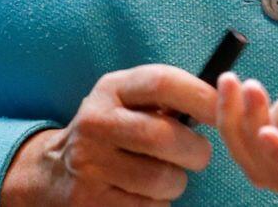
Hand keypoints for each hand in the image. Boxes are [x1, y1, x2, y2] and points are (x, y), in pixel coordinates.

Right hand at [2, 64, 216, 205]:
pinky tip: (142, 192)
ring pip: (161, 179)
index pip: (161, 82)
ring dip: (176, 182)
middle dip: (196, 150)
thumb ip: (166, 98)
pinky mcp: (90, 201)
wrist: (53, 172)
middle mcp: (95, 121)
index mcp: (111, 88)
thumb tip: (222, 101)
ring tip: (164, 175)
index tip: (224, 111)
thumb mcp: (126, 102)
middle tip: (199, 155)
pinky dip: (156, 203)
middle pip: (164, 137)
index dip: (200, 96)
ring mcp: (89, 164)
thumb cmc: (112, 131)